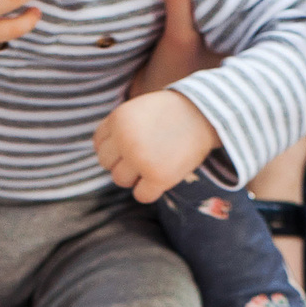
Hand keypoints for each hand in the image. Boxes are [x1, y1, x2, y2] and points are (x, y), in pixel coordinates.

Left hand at [93, 89, 222, 202]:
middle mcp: (125, 139)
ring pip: (120, 180)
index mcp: (118, 119)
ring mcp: (141, 159)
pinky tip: (161, 178)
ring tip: (154, 164)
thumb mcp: (138, 110)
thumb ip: (119, 129)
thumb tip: (107, 159)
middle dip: (123, 162)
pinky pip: (141, 195)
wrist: (205, 114)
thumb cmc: (171, 113)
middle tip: (145, 155)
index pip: (100, 144)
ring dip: (135, 177)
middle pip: (107, 163)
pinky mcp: (158, 176)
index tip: (134, 144)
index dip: (116, 147)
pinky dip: (149, 191)